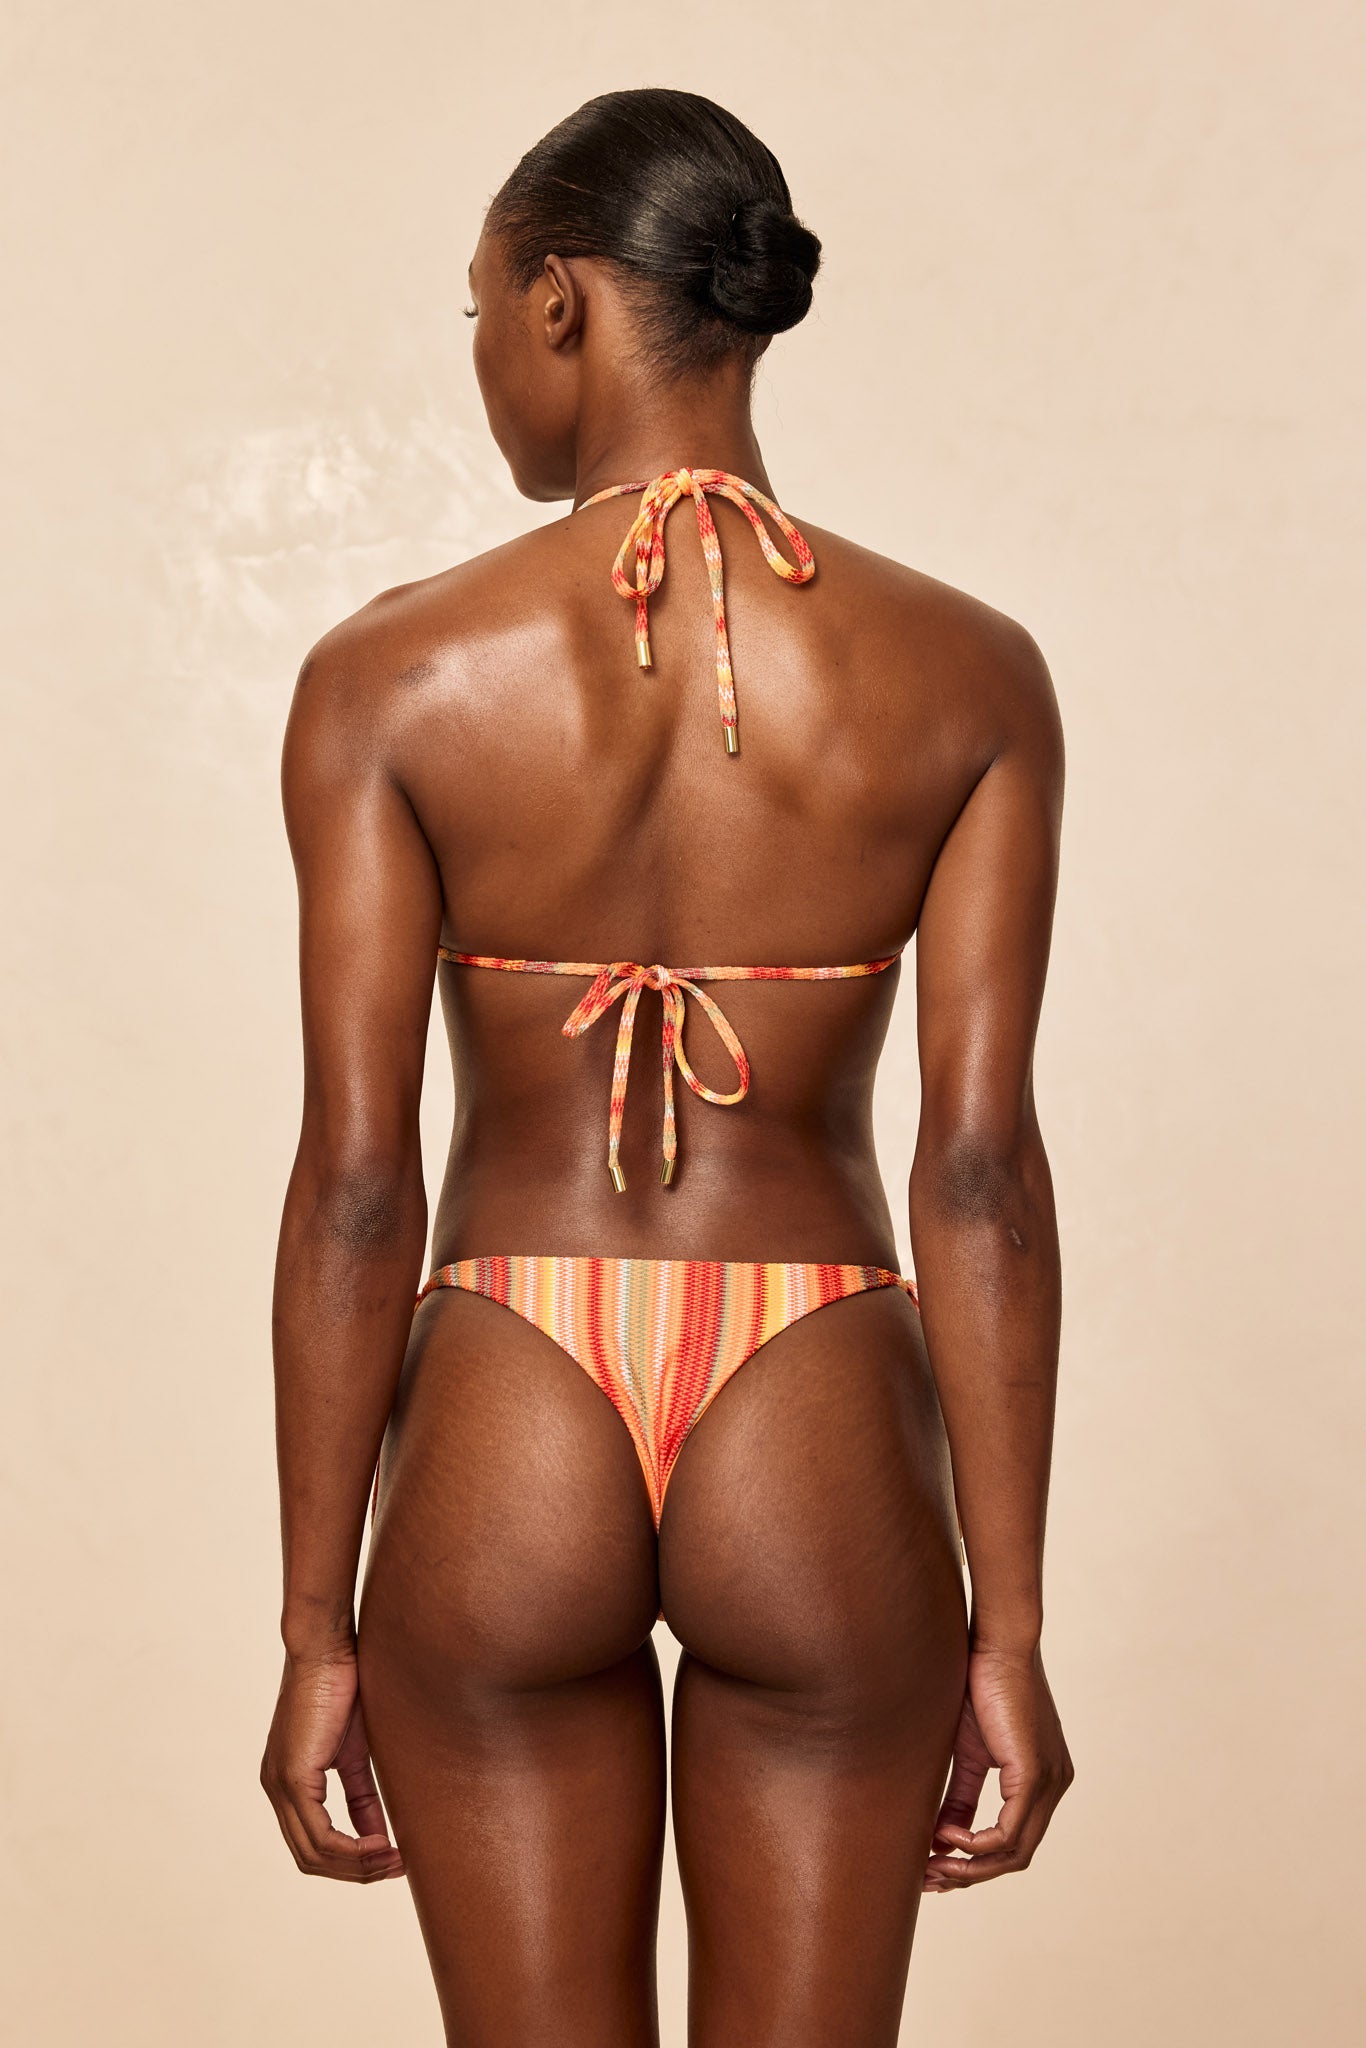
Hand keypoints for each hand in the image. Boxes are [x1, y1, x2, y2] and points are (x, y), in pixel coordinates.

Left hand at [260, 1648, 404, 1882]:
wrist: (328, 1647)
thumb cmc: (345, 1686)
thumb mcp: (356, 1751)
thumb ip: (362, 1794)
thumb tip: (379, 1833)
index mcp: (289, 1782)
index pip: (313, 1843)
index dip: (351, 1861)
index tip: (390, 1861)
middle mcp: (276, 1789)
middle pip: (311, 1858)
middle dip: (356, 1872)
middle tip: (397, 1868)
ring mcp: (280, 1785)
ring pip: (314, 1853)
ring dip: (357, 1867)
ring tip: (395, 1861)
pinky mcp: (292, 1776)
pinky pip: (319, 1834)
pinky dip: (352, 1849)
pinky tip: (381, 1846)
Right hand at [923, 1641, 1072, 1891]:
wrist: (996, 1645)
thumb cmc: (979, 1686)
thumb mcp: (969, 1751)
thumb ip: (960, 1794)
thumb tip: (939, 1835)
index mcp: (1043, 1781)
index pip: (1014, 1840)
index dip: (976, 1863)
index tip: (936, 1868)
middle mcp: (1054, 1786)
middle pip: (1016, 1856)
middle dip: (971, 1875)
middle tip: (930, 1879)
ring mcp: (1049, 1783)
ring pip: (1015, 1852)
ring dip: (970, 1867)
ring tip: (933, 1864)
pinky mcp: (1034, 1774)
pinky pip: (1009, 1831)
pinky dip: (976, 1843)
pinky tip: (946, 1836)